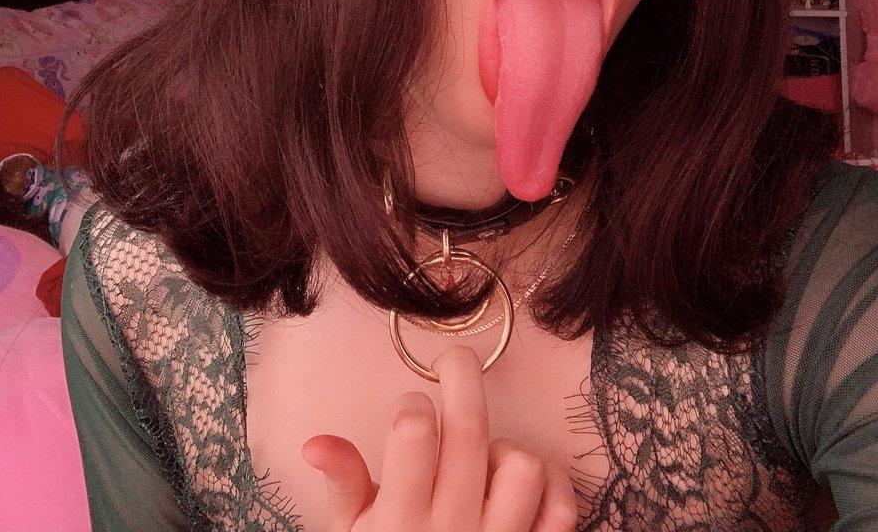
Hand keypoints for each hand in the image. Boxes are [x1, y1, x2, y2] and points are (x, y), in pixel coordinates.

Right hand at [301, 344, 578, 531]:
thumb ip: (343, 484)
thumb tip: (315, 442)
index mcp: (401, 519)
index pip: (412, 433)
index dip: (412, 404)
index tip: (411, 408)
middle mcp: (453, 528)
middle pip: (470, 428)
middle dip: (462, 376)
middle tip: (453, 361)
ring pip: (522, 466)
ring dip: (506, 449)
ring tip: (484, 460)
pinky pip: (562, 505)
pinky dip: (552, 484)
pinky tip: (521, 485)